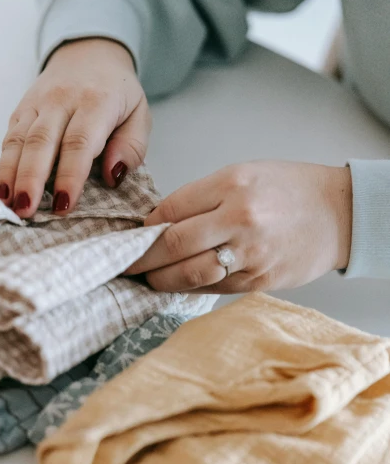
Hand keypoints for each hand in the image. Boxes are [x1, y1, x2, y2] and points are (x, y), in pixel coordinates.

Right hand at [0, 38, 149, 216]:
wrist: (89, 53)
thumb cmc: (118, 94)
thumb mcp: (140, 115)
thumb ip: (132, 146)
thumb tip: (113, 175)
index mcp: (97, 101)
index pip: (79, 142)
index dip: (69, 176)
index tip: (63, 205)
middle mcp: (62, 99)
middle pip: (41, 141)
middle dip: (31, 179)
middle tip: (26, 210)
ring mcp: (37, 103)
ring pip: (19, 140)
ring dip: (10, 174)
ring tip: (7, 204)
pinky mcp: (20, 109)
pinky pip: (9, 138)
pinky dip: (3, 166)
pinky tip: (1, 190)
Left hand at [127, 161, 352, 293]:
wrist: (339, 214)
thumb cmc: (288, 189)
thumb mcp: (243, 175)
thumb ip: (201, 198)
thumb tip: (159, 224)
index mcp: (232, 186)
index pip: (171, 211)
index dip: (145, 228)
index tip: (133, 237)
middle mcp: (240, 220)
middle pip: (173, 246)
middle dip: (142, 260)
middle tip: (125, 266)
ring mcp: (250, 255)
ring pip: (189, 275)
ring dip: (161, 280)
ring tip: (148, 279)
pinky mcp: (258, 282)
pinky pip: (213, 288)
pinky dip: (191, 287)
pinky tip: (179, 284)